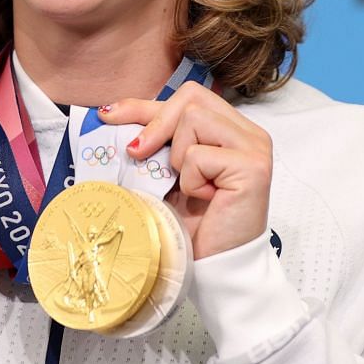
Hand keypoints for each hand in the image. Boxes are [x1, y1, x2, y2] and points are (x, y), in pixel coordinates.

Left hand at [97, 82, 271, 260]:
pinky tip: (206, 199)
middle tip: (137, 154)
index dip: (145, 105)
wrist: (215, 266)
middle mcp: (248, 133)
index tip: (109, 115)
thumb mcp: (166, 174)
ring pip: (194, 118)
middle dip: (157, 125)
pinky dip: (191, 180)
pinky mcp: (253, 167)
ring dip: (178, 158)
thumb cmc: (193, 223)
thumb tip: (112, 113)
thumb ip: (155, 142)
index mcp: (231, 129)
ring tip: (190, 187)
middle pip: (192, 97)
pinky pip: (200, 156)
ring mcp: (254, 147)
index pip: (187, 98)